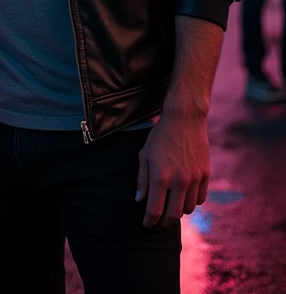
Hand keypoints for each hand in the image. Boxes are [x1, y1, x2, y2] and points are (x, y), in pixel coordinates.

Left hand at [135, 112, 209, 228]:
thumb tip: (139, 201)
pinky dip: (192, 201)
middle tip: (159, 221)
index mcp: (160, 176)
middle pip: (173, 215)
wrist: (185, 119)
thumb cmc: (160, 136)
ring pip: (188, 209)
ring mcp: (194, 178)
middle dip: (164, 222)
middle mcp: (179, 180)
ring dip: (179, 211)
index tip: (146, 225)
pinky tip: (184, 196)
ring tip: (171, 206)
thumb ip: (142, 180)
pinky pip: (200, 199)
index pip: (154, 210)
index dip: (149, 222)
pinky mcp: (205, 174)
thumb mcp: (145, 155)